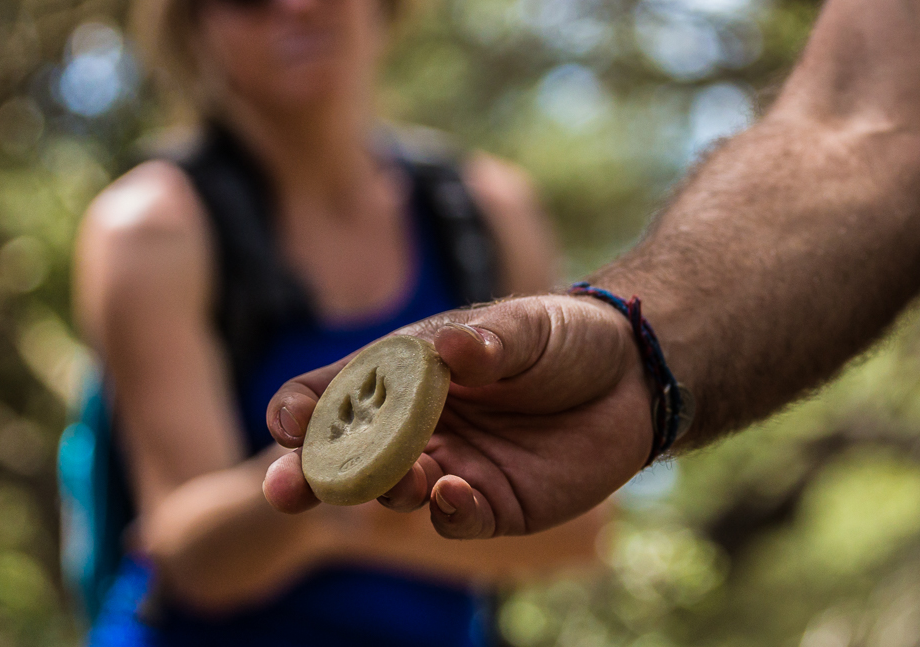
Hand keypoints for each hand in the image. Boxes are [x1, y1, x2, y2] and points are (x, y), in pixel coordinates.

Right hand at [261, 295, 653, 537]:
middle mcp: (419, 426)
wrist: (633, 378)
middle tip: (286, 489)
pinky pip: (456, 518)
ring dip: (387, 489)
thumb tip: (451, 350)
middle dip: (312, 474)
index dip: (303, 408)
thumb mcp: (528, 326)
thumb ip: (488, 341)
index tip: (289, 421)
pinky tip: (450, 494)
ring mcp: (453, 468)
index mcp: (407, 375)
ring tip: (402, 477)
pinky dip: (447, 512)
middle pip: (349, 455)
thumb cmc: (567, 339)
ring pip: (398, 491)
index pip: (337, 392)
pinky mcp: (494, 504)